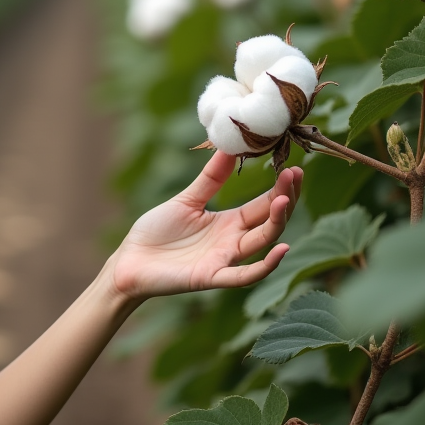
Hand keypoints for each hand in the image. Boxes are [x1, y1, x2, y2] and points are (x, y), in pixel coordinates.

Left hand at [107, 151, 301, 302]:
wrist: (130, 260)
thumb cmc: (156, 232)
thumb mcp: (186, 201)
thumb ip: (210, 179)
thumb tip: (229, 147)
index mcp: (229, 223)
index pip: (263, 204)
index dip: (280, 188)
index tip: (294, 168)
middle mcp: (232, 241)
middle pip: (269, 221)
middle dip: (285, 199)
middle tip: (295, 174)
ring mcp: (224, 260)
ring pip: (260, 243)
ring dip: (276, 223)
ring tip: (285, 199)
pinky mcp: (210, 277)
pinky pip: (243, 275)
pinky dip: (265, 265)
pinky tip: (282, 249)